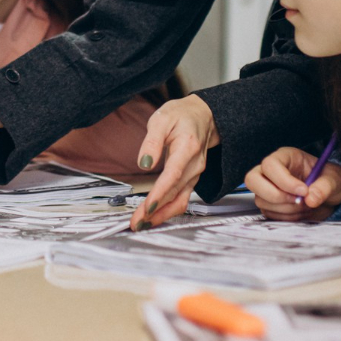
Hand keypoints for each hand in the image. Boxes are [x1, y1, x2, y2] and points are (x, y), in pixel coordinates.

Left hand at [129, 95, 218, 230]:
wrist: (203, 116)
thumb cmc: (181, 116)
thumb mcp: (162, 119)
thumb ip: (152, 141)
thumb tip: (143, 163)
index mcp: (188, 148)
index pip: (173, 175)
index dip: (160, 193)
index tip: (147, 207)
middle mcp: (195, 165)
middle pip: (175, 193)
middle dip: (156, 211)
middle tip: (136, 223)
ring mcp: (195, 174)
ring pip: (180, 200)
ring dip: (162, 215)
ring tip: (142, 224)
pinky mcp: (192, 179)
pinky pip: (182, 198)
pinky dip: (168, 210)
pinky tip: (154, 215)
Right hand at [244, 146, 340, 221]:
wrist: (332, 196)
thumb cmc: (330, 180)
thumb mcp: (335, 179)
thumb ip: (324, 186)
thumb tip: (311, 198)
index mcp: (285, 157)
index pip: (270, 165)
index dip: (283, 180)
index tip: (303, 191)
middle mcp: (272, 171)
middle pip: (252, 180)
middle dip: (274, 195)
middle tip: (297, 201)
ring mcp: (268, 188)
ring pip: (261, 200)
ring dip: (285, 209)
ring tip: (306, 206)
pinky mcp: (271, 205)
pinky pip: (269, 214)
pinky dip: (287, 218)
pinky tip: (301, 212)